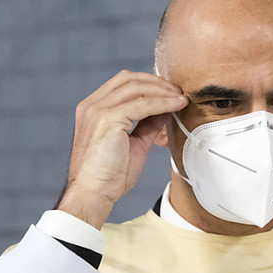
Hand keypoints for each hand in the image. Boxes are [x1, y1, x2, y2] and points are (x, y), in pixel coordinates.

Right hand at [58, 70, 187, 228]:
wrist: (93, 193)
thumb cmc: (110, 175)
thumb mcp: (134, 143)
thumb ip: (147, 124)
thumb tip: (165, 109)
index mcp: (93, 109)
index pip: (122, 83)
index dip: (149, 83)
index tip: (170, 92)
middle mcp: (92, 106)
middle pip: (128, 79)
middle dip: (157, 82)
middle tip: (179, 92)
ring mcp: (97, 111)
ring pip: (136, 88)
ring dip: (163, 91)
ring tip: (181, 98)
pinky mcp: (107, 120)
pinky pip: (142, 105)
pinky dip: (163, 103)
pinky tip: (176, 106)